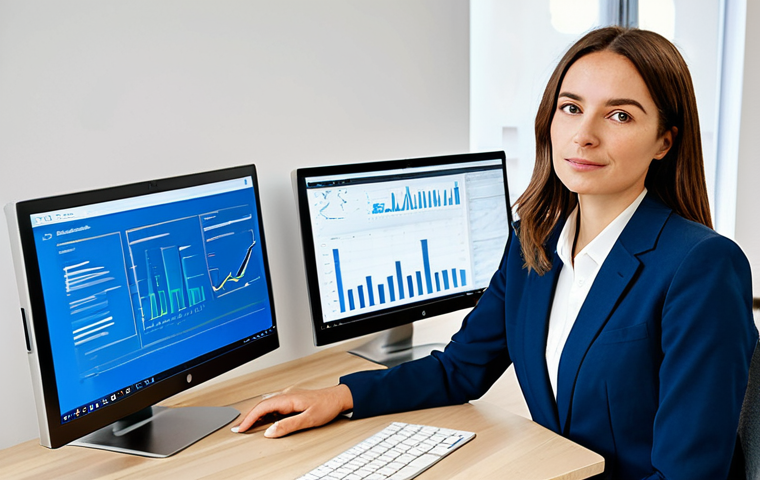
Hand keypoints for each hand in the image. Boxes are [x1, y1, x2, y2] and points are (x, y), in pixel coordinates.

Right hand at [235, 384, 353, 437]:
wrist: (338, 398)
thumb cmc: (327, 405)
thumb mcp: (308, 419)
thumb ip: (288, 425)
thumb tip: (270, 431)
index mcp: (288, 398)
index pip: (262, 407)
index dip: (249, 418)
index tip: (241, 428)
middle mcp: (286, 396)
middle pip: (261, 405)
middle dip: (248, 417)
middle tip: (240, 428)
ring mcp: (289, 397)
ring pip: (266, 405)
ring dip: (256, 415)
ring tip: (247, 426)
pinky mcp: (292, 400)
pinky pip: (273, 406)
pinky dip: (264, 413)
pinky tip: (263, 420)